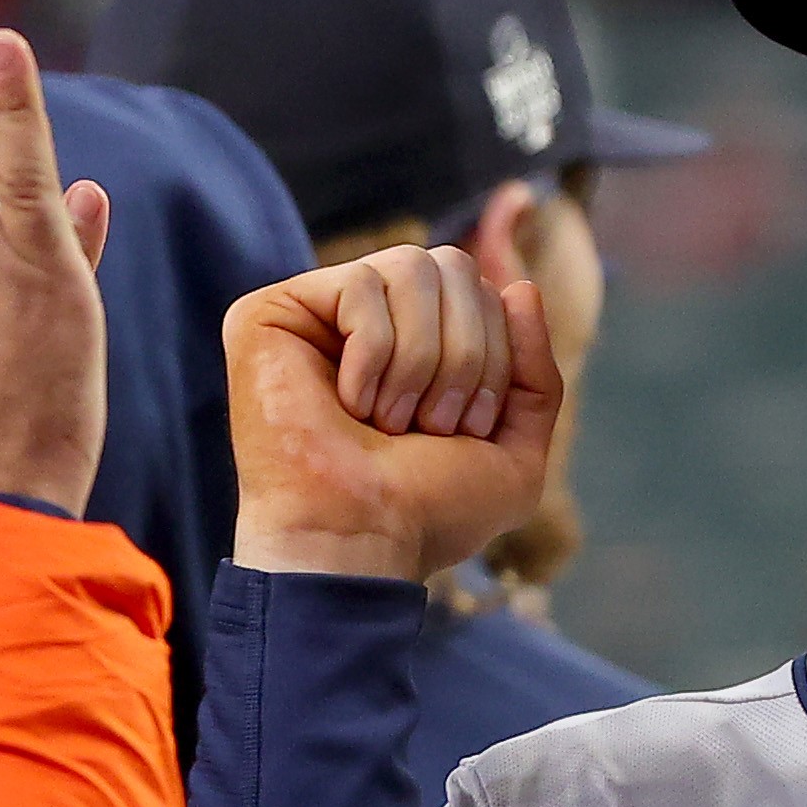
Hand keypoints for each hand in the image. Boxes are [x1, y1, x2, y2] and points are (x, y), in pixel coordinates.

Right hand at [227, 244, 561, 581]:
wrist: (360, 542)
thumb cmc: (427, 512)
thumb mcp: (514, 453)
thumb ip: (536, 374)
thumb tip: (519, 286)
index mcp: (420, 344)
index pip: (484, 290)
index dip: (497, 354)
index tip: (467, 428)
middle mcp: (369, 320)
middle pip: (453, 265)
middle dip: (466, 352)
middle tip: (431, 424)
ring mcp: (317, 313)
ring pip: (410, 265)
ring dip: (420, 357)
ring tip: (389, 418)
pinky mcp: (271, 313)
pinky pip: (360, 284)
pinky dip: (373, 354)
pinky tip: (347, 404)